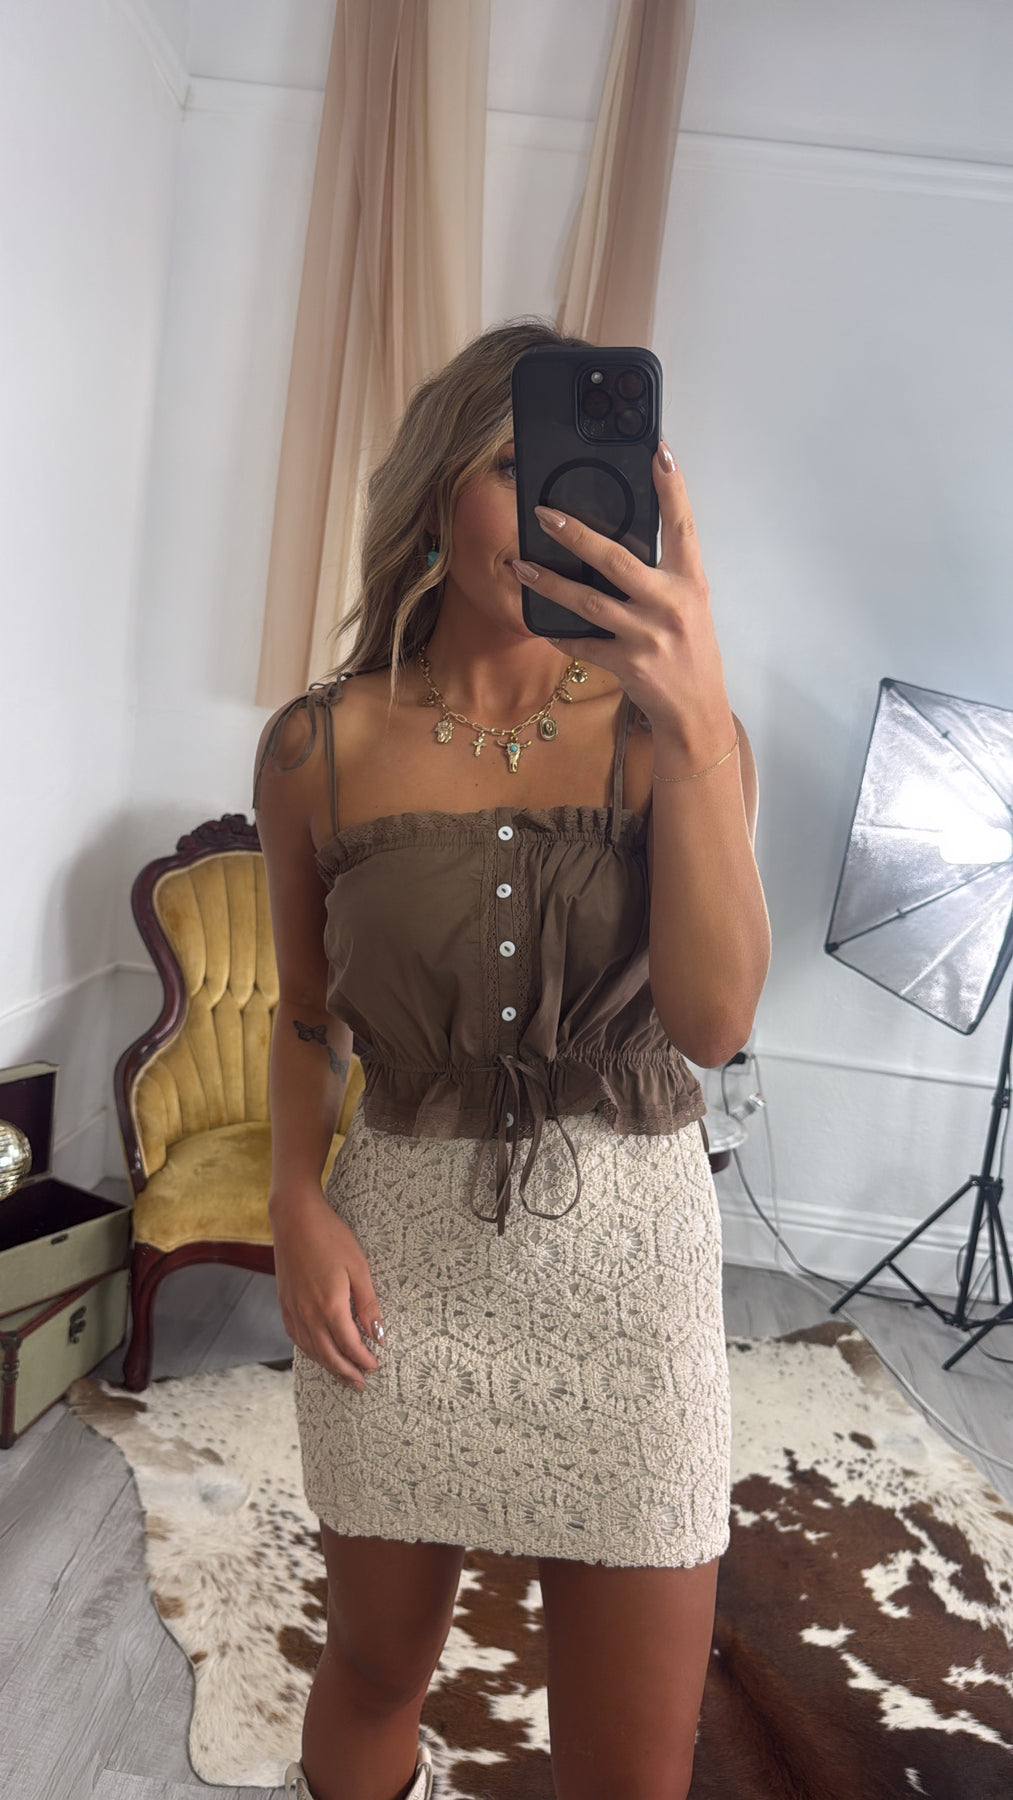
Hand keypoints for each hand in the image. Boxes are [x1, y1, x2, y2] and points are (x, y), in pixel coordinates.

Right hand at [269, 1186, 383, 1390]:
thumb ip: (368, 1304)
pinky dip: (309, 1351)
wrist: (295, 1218)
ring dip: (327, 1366)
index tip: (375, 1367)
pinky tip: (317, 1352)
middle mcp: (308, 1314)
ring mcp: (293, 1309)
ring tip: (342, 1376)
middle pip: (328, 1354)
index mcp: (330, 1306)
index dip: (362, 1359)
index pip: (349, 1345)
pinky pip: (296, 1337)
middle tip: (359, 1385)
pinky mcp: (284, 1303)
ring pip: (311, 1349)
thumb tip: (378, 1335)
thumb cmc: (330, 1237)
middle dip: (345, 1372)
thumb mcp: (358, 1267)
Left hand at [512, 446, 735, 767]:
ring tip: (521, 565)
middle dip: (576, 535)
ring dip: (550, 583)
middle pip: (617, 560)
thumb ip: (663, 575)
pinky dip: (560, 633)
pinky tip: (539, 621)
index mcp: (689, 582)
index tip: (658, 451)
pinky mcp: (627, 664)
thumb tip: (619, 544)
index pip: (682, 525)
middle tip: (545, 514)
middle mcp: (669, 604)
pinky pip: (583, 644)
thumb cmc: (691, 652)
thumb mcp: (689, 605)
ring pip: (588, 602)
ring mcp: (647, 636)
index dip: (672, 488)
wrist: (696, 710)